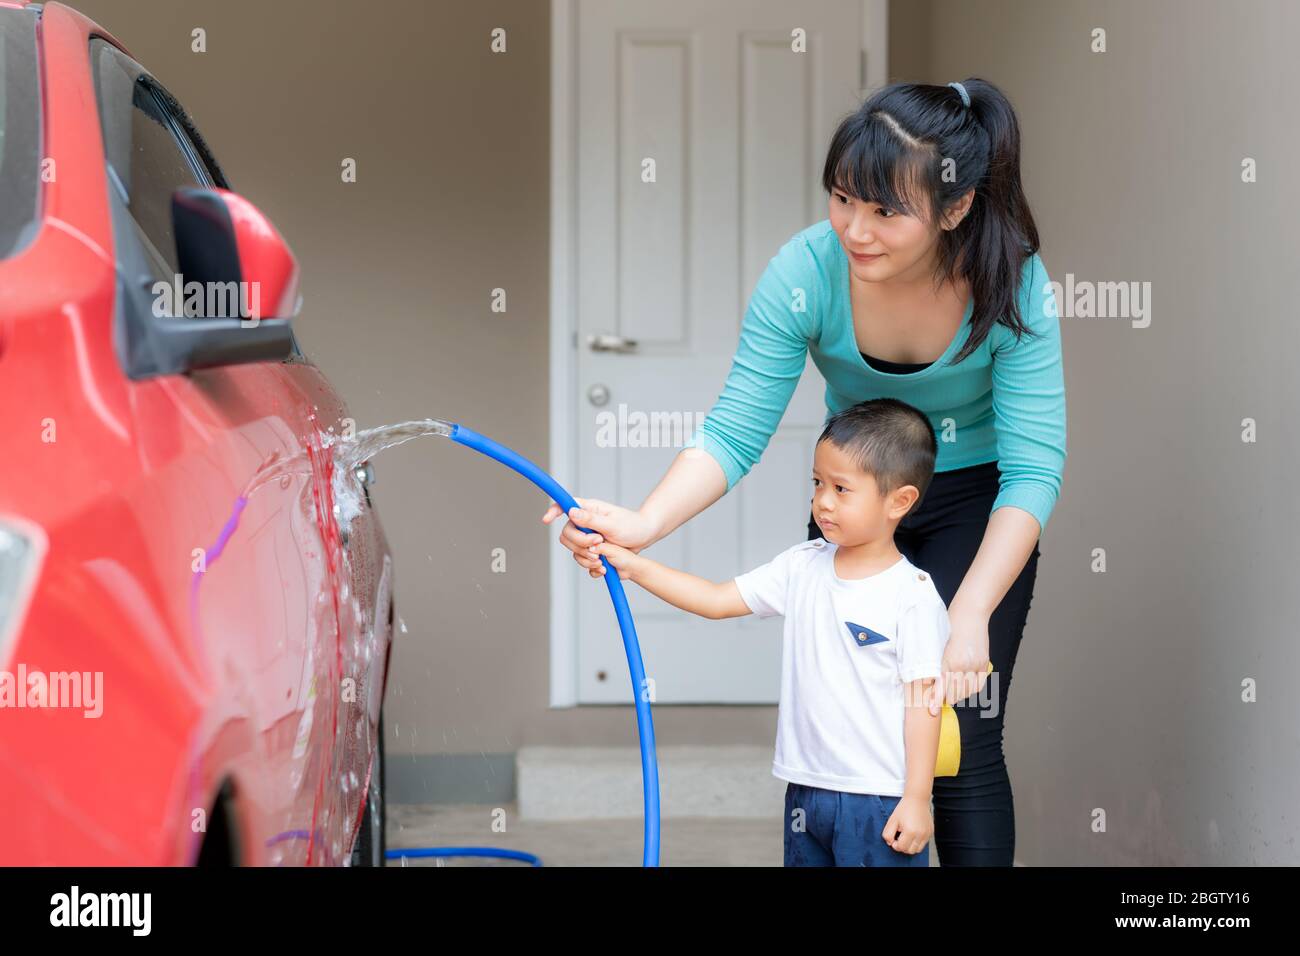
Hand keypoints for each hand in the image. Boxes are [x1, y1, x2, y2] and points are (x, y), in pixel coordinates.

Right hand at [541, 497, 658, 577]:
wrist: (644, 538)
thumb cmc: (632, 526)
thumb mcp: (613, 524)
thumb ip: (592, 520)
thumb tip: (571, 511)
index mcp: (589, 510)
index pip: (564, 506)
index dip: (553, 511)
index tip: (546, 520)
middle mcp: (585, 523)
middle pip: (566, 535)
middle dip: (580, 544)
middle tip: (599, 545)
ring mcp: (588, 538)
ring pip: (573, 551)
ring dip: (586, 558)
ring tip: (603, 559)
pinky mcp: (592, 551)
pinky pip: (583, 562)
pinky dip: (591, 568)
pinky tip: (604, 568)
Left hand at [882, 794, 932, 854]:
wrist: (917, 799)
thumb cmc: (904, 809)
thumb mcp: (892, 820)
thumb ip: (887, 834)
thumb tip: (890, 843)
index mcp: (910, 831)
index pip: (901, 848)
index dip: (895, 845)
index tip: (894, 837)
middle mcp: (921, 835)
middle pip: (910, 851)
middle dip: (903, 847)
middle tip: (899, 837)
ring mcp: (927, 834)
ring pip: (917, 849)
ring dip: (910, 846)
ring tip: (906, 836)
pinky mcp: (930, 832)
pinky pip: (923, 844)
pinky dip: (917, 842)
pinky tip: (913, 833)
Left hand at [933, 605, 990, 712]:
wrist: (969, 613)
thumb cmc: (948, 625)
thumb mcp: (937, 644)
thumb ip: (935, 664)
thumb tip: (929, 682)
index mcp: (947, 659)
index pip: (941, 685)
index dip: (936, 700)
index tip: (932, 711)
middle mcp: (962, 664)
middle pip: (954, 691)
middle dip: (946, 697)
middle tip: (938, 698)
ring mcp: (974, 664)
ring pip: (967, 690)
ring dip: (958, 693)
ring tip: (950, 691)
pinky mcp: (983, 662)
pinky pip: (978, 684)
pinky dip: (970, 689)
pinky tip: (964, 687)